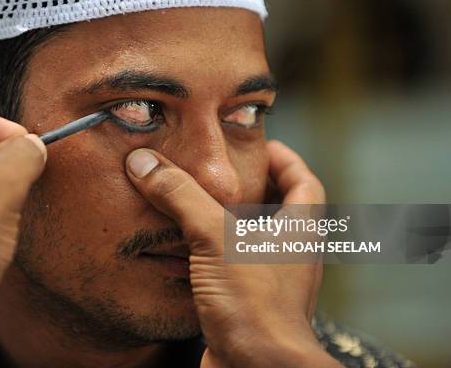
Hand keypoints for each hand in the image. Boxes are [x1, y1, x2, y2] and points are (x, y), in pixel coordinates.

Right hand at [125, 141, 342, 367]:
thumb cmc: (255, 305)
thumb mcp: (215, 238)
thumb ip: (180, 197)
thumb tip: (144, 163)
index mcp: (299, 230)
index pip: (306, 182)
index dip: (286, 160)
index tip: (261, 145)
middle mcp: (291, 255)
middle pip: (282, 209)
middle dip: (255, 187)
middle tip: (223, 172)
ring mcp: (272, 282)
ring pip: (256, 240)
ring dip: (232, 222)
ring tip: (200, 206)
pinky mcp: (250, 305)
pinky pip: (235, 268)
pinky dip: (216, 255)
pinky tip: (188, 253)